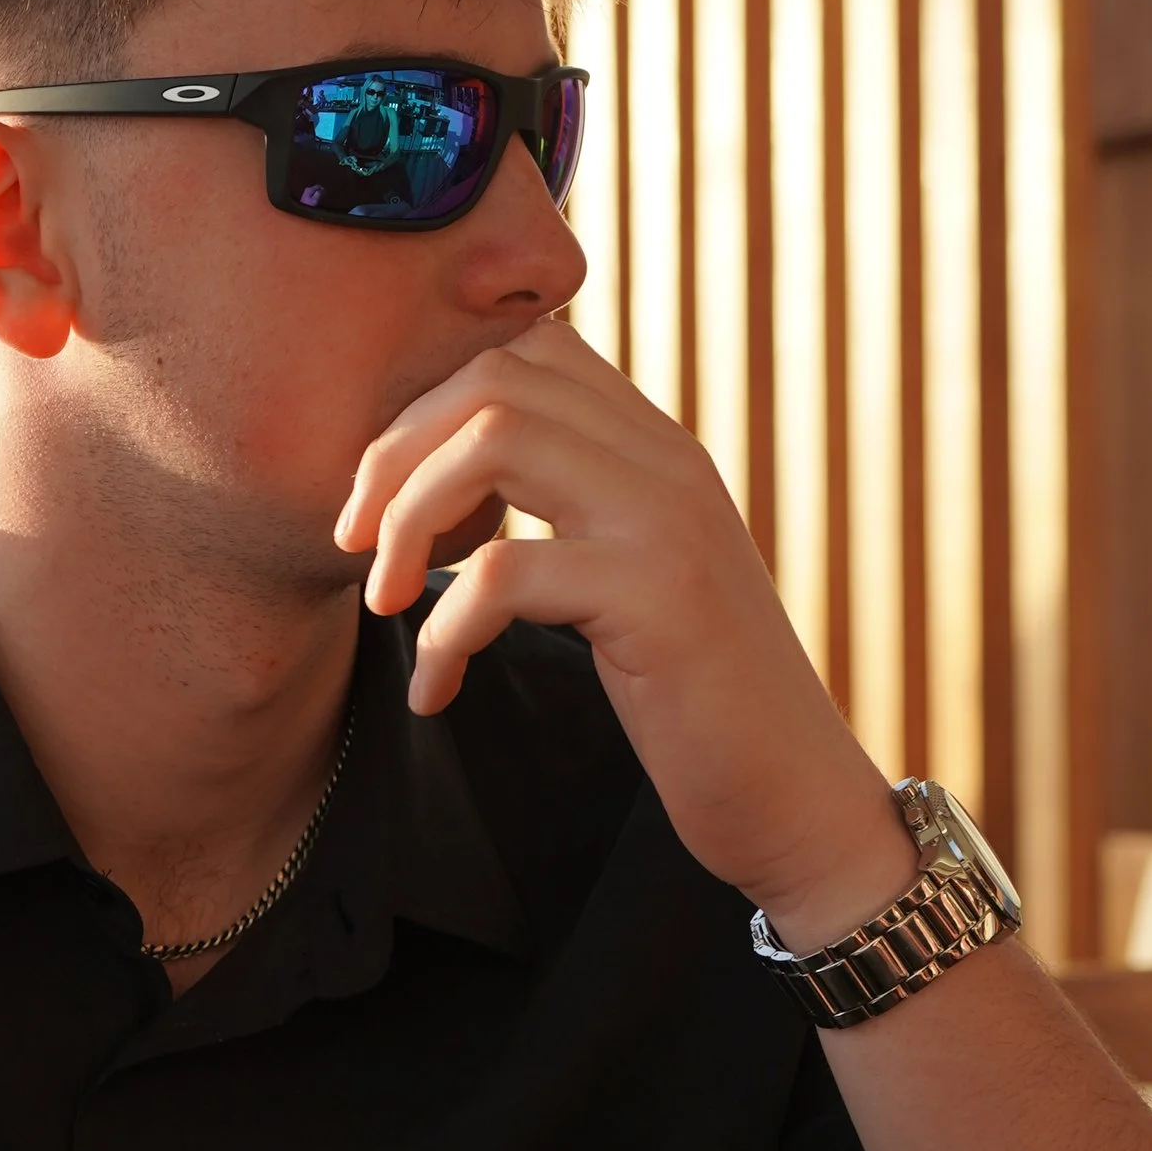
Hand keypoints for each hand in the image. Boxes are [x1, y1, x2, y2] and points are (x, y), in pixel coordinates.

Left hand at [335, 317, 905, 944]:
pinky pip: (505, 572)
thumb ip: (578, 511)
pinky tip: (436, 694)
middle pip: (494, 378)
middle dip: (394, 451)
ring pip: (493, 440)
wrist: (797, 799)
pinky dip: (443, 633)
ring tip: (380, 603)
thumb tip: (456, 481)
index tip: (385, 497)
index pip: (526, 351)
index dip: (429, 406)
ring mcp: (668, 522)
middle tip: (354, 544)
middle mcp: (668, 463)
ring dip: (406, 519)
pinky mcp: (659, 599)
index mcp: (658, 449)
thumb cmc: (698, 700)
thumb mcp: (636, 578)